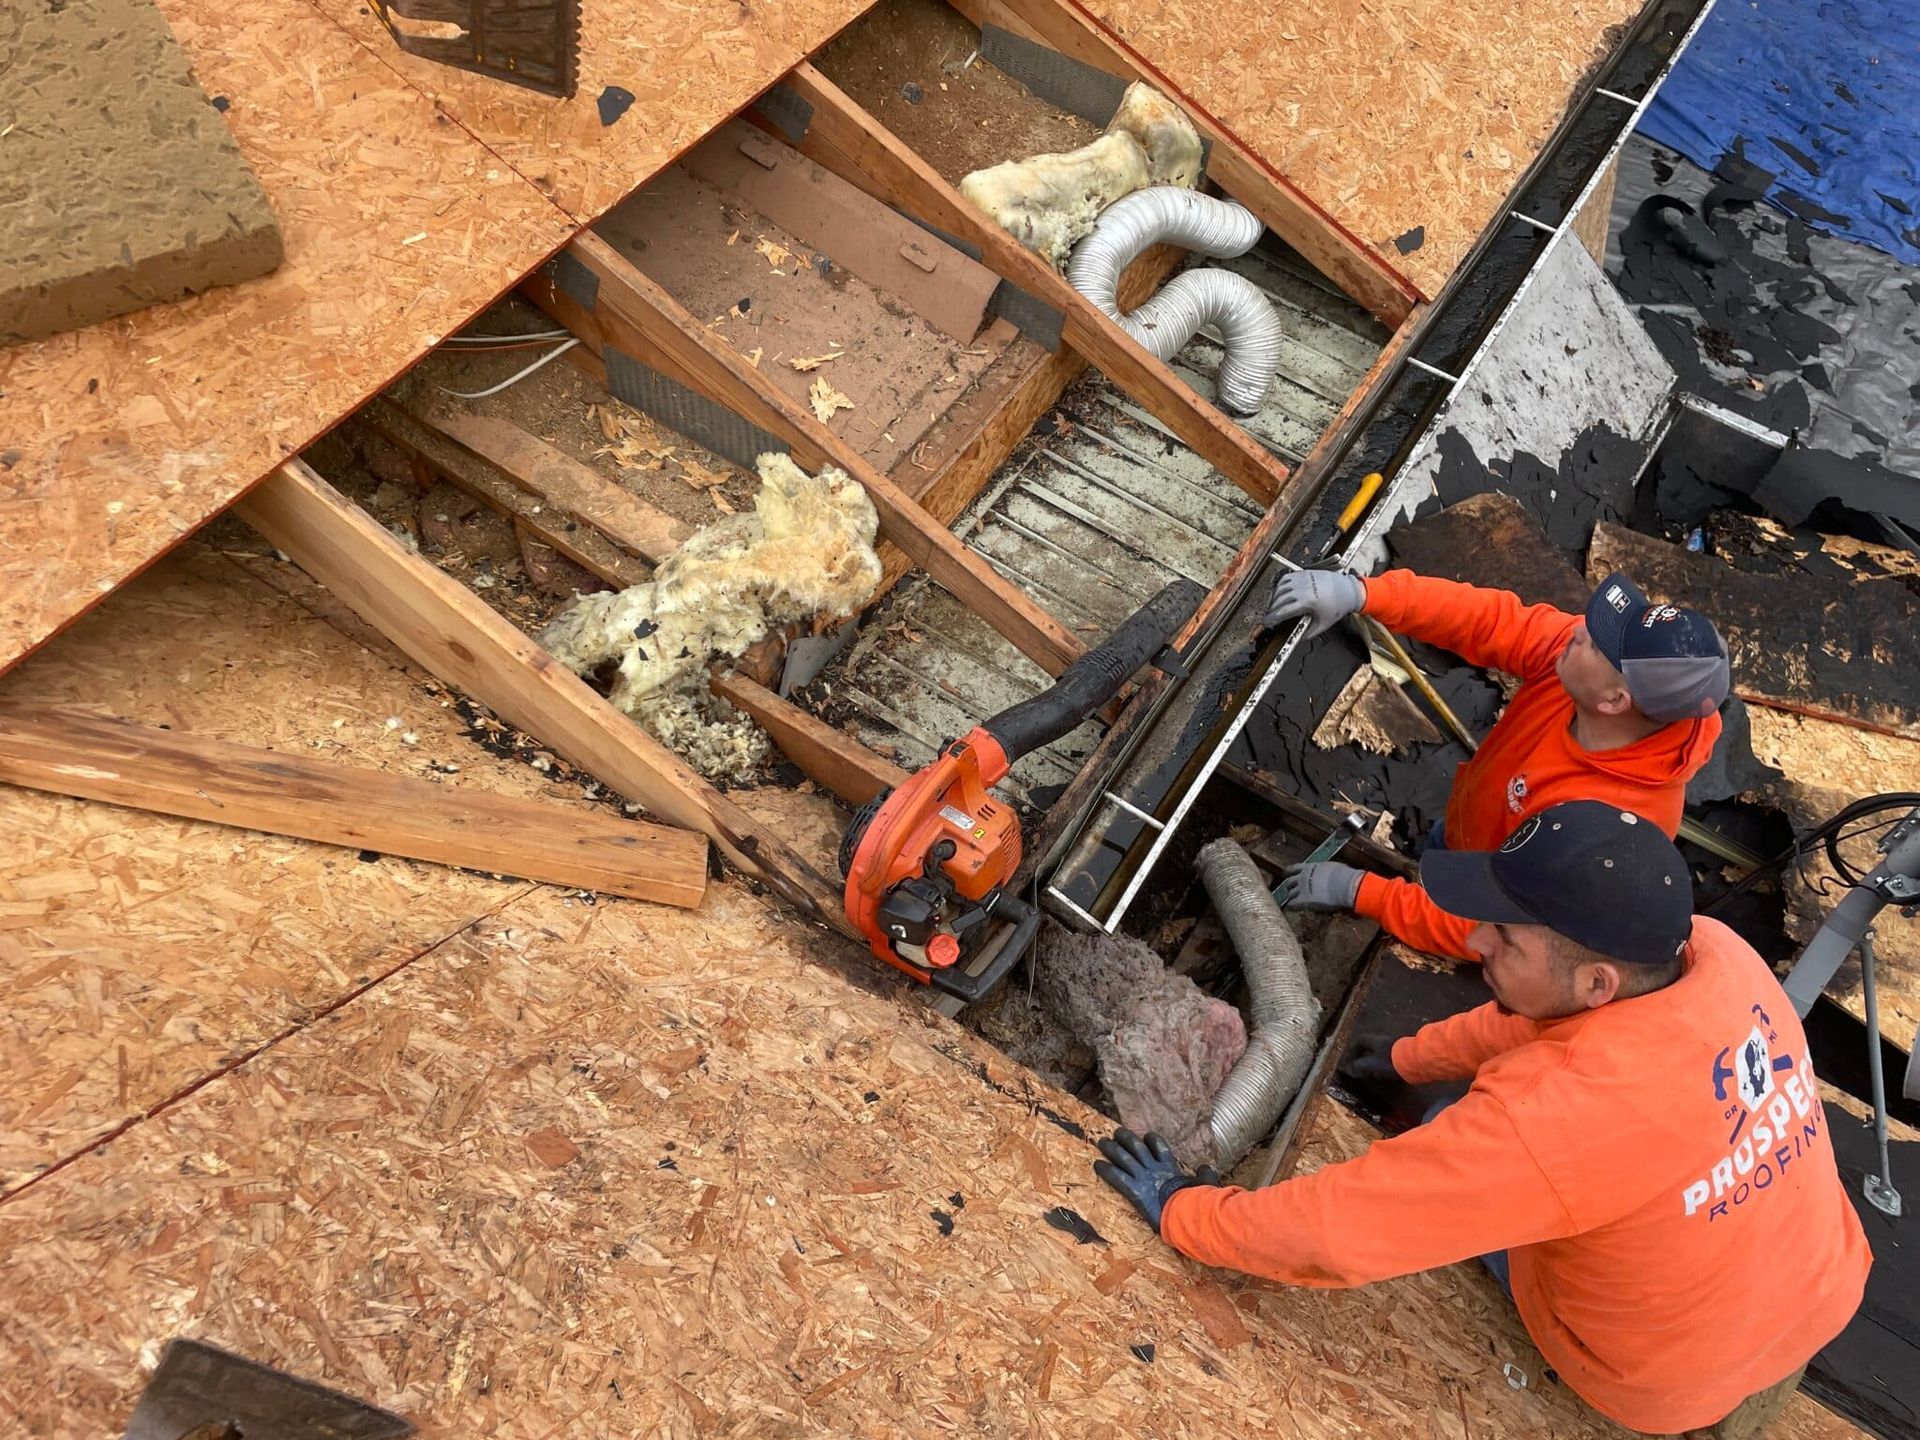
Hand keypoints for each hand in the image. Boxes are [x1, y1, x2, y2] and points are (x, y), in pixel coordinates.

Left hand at [1093, 1129, 1218, 1232]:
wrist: (1189, 1213)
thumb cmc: (1199, 1202)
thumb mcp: (1206, 1185)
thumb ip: (1206, 1176)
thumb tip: (1207, 1167)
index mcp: (1171, 1167)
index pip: (1160, 1147)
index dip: (1152, 1140)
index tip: (1146, 1136)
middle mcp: (1155, 1168)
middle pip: (1137, 1147)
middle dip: (1126, 1138)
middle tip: (1117, 1132)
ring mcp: (1144, 1178)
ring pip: (1124, 1158)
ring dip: (1112, 1149)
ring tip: (1102, 1142)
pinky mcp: (1135, 1191)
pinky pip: (1117, 1177)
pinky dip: (1106, 1170)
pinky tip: (1097, 1165)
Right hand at [1262, 570, 1365, 639]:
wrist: (1347, 590)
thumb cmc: (1337, 606)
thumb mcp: (1323, 624)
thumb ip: (1308, 633)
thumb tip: (1297, 638)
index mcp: (1307, 602)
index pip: (1282, 611)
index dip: (1272, 618)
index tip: (1266, 622)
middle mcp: (1303, 588)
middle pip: (1278, 600)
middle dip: (1271, 609)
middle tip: (1269, 616)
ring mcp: (1303, 579)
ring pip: (1280, 588)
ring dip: (1274, 598)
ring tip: (1274, 606)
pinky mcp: (1304, 573)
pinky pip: (1286, 579)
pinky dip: (1280, 586)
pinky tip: (1280, 593)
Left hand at [1274, 860, 1362, 912]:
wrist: (1344, 885)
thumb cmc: (1344, 876)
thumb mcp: (1331, 868)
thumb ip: (1324, 871)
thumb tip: (1328, 873)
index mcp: (1309, 867)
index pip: (1293, 869)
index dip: (1289, 873)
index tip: (1287, 875)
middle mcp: (1303, 877)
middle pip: (1289, 882)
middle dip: (1290, 887)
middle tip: (1292, 891)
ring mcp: (1302, 889)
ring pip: (1290, 894)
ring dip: (1291, 898)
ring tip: (1293, 901)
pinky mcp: (1303, 900)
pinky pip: (1292, 905)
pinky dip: (1292, 907)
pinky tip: (1293, 909)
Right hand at [1338, 1032, 1399, 1086]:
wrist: (1416, 1062)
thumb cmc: (1391, 1062)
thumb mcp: (1370, 1065)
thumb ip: (1358, 1067)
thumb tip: (1348, 1069)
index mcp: (1375, 1042)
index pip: (1359, 1041)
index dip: (1352, 1050)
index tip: (1348, 1061)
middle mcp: (1385, 1042)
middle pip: (1370, 1047)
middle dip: (1363, 1057)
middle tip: (1359, 1068)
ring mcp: (1396, 1049)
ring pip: (1380, 1054)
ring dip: (1374, 1063)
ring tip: (1371, 1074)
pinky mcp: (1404, 1057)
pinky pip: (1390, 1060)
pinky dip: (1384, 1067)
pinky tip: (1385, 1075)